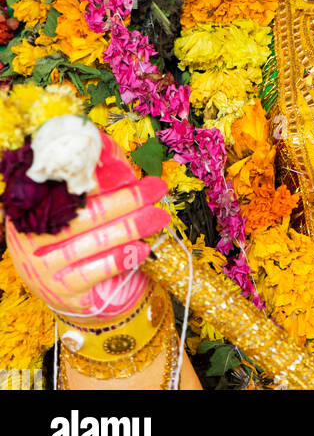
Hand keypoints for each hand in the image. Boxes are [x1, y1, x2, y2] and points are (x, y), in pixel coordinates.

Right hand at [6, 132, 168, 321]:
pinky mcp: (61, 289)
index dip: (102, 177)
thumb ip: (87, 179)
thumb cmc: (68, 235)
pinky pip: (96, 271)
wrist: (57, 286)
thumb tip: (106, 146)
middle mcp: (32, 237)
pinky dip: (122, 258)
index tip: (131, 170)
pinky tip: (142, 249)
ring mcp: (44, 266)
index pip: (68, 188)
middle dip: (128, 199)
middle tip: (156, 188)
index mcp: (32, 207)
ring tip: (158, 217)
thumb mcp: (68, 206)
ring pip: (95, 241)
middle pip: (87, 214)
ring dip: (132, 227)